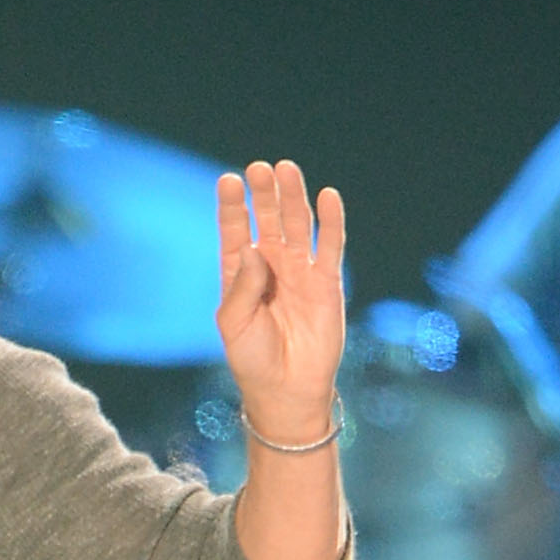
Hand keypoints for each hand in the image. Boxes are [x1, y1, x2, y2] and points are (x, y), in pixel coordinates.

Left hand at [217, 160, 345, 442]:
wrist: (287, 391)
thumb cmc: (253, 360)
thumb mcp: (234, 325)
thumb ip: (241, 287)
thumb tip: (255, 248)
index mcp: (241, 275)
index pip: (236, 231)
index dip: (233, 207)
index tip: (228, 181)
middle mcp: (270, 266)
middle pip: (267, 219)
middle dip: (264, 194)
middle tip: (259, 169)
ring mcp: (300, 271)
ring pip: (297, 225)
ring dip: (292, 197)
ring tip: (286, 170)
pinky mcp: (326, 282)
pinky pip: (330, 246)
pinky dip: (330, 221)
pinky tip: (327, 197)